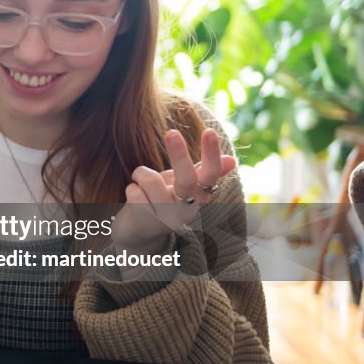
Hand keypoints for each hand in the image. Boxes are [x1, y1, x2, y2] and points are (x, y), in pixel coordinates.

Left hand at [112, 128, 237, 249]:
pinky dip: (131, 188)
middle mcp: (186, 209)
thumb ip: (204, 172)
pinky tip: (134, 199)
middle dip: (178, 154)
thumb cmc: (162, 201)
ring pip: (150, 179)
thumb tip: (232, 159)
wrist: (138, 232)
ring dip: (141, 174)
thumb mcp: (184, 185)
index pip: (210, 174)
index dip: (211, 154)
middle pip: (186, 178)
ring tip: (141, 183)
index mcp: (199, 196)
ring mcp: (166, 218)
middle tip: (171, 132)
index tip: (210, 131)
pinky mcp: (145, 222)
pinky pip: (133, 190)